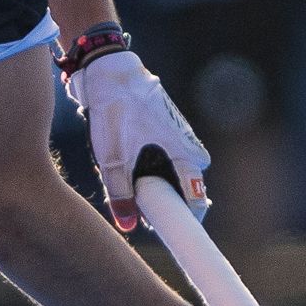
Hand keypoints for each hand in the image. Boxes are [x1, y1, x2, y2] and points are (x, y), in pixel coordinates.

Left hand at [67, 50, 209, 231]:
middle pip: (182, 190)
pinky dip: (146, 168)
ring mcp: (181, 139)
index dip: (183, 220)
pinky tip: (124, 158)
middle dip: (160, 200)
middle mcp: (189, 148)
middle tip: (134, 203)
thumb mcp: (112, 155)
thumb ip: (119, 191)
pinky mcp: (168, 134)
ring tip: (123, 172)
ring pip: (170, 175)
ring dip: (150, 183)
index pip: (195, 199)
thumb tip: (128, 225)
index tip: (170, 234)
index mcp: (184, 153)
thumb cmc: (115, 109)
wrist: (110, 70)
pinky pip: (163, 161)